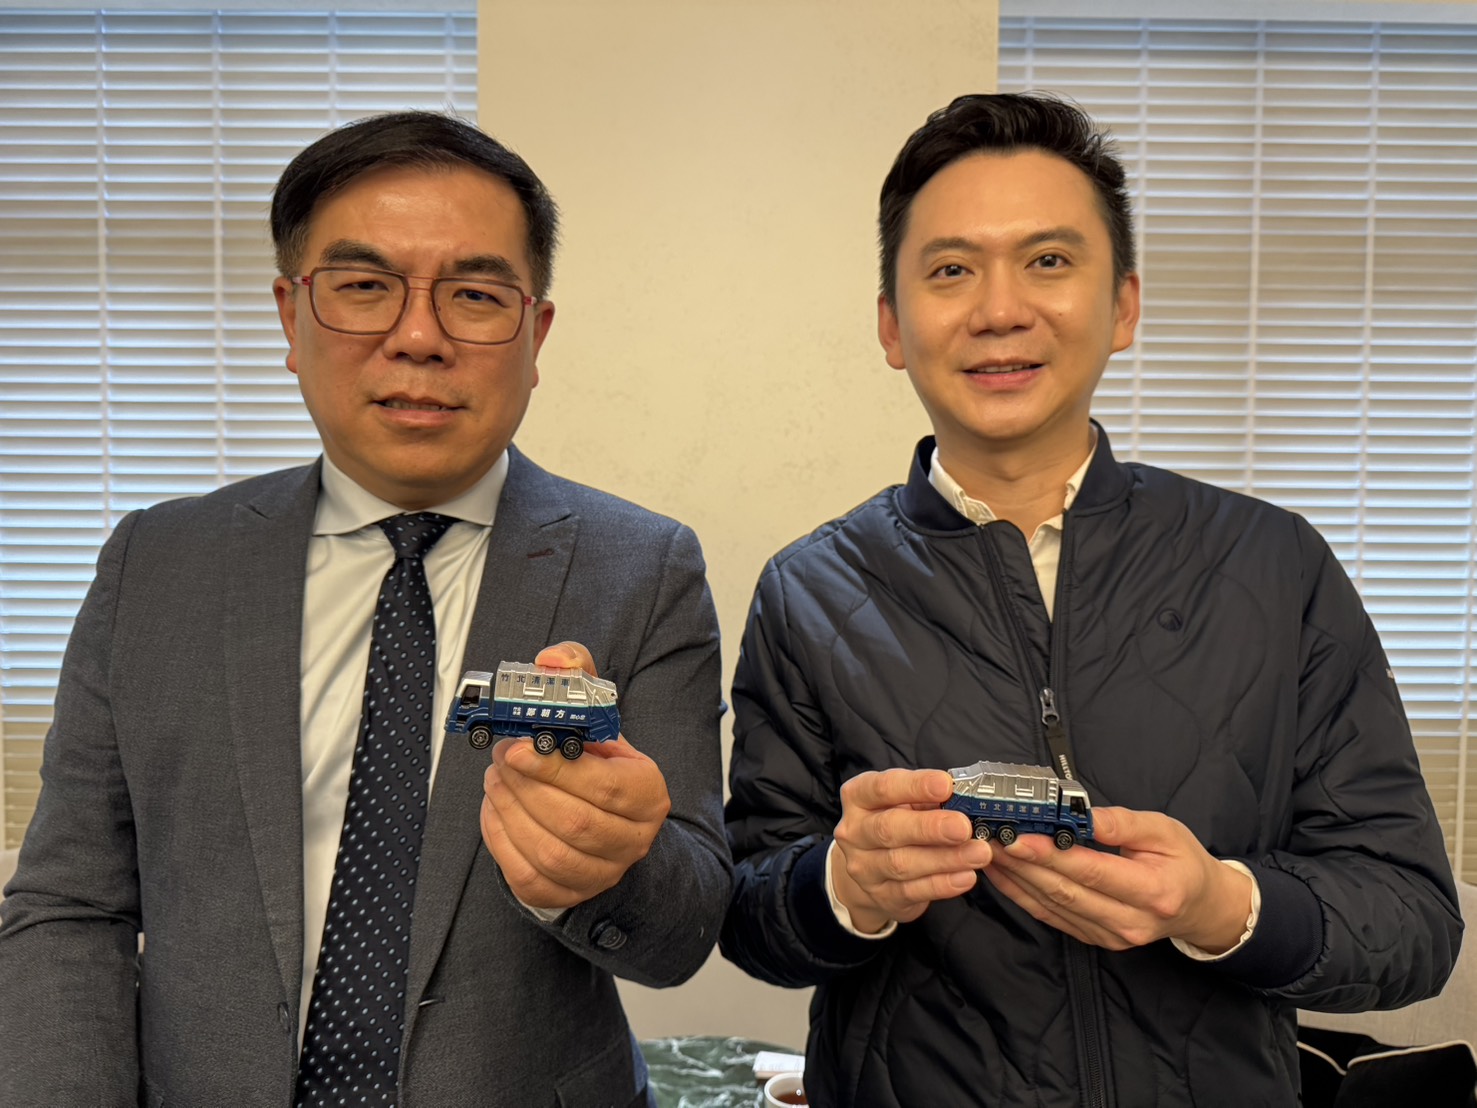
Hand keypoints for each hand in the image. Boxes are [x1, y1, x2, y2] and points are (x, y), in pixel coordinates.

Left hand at [479, 641, 671, 909]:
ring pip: (549, 852)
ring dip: (510, 811)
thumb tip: (551, 660)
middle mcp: (633, 839)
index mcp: (649, 794)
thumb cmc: (600, 764)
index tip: (518, 748)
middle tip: (500, 757)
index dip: (556, 769)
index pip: (605, 787)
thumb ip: (576, 676)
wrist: (611, 822)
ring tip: (495, 779)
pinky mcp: (568, 895)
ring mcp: (602, 873)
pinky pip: (528, 876)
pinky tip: (495, 808)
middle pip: (574, 823)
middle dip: (527, 787)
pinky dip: (502, 841)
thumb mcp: (598, 717)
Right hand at [831, 768, 992, 934]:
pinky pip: (912, 892)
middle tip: (963, 827)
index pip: (882, 787)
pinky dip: (942, 884)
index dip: (915, 786)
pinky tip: (966, 876)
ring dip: (945, 859)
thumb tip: (967, 797)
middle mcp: (854, 831)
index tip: (946, 785)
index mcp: (859, 796)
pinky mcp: (880, 895)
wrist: (871, 867)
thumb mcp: (905, 801)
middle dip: (930, 828)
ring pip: (902, 864)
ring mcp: (864, 867)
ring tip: (978, 853)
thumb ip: (929, 797)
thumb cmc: (896, 821)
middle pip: (888, 829)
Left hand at [981, 806, 1253, 952]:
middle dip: (1022, 864)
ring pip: (1052, 906)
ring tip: (986, 851)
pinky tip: (1002, 875)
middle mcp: (1129, 921)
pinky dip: (1022, 895)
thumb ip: (1123, 823)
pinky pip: (1051, 917)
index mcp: (1152, 892)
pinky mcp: (1095, 940)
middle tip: (988, 839)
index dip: (1051, 856)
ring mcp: (1111, 936)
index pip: (1092, 872)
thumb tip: (1083, 814)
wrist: (1201, 908)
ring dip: (1015, 879)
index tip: (1018, 837)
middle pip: (1065, 892)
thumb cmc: (1184, 862)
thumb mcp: (1165, 831)